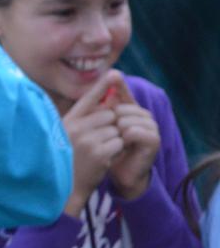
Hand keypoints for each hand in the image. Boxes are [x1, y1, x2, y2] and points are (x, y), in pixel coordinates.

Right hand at [62, 71, 124, 216]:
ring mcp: (86, 139)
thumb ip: (85, 120)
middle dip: (111, 126)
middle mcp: (75, 128)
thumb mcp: (69, 137)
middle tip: (101, 142)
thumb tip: (109, 101)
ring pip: (116, 129)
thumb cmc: (67, 162)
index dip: (101, 87)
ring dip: (114, 140)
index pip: (87, 99)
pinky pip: (119, 142)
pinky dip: (116, 150)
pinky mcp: (98, 152)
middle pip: (108, 115)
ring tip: (99, 153)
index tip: (114, 74)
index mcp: (67, 122)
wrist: (63, 190)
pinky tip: (104, 159)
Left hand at [107, 81, 159, 199]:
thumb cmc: (109, 150)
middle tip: (110, 136)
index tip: (113, 74)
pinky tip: (123, 145)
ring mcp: (151, 126)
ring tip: (117, 142)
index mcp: (131, 110)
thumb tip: (93, 92)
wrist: (122, 173)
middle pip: (121, 108)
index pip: (124, 92)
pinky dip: (125, 138)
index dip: (118, 84)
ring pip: (126, 119)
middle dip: (110, 121)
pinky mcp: (154, 139)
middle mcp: (143, 115)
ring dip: (116, 132)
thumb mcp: (102, 129)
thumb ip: (100, 111)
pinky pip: (134, 131)